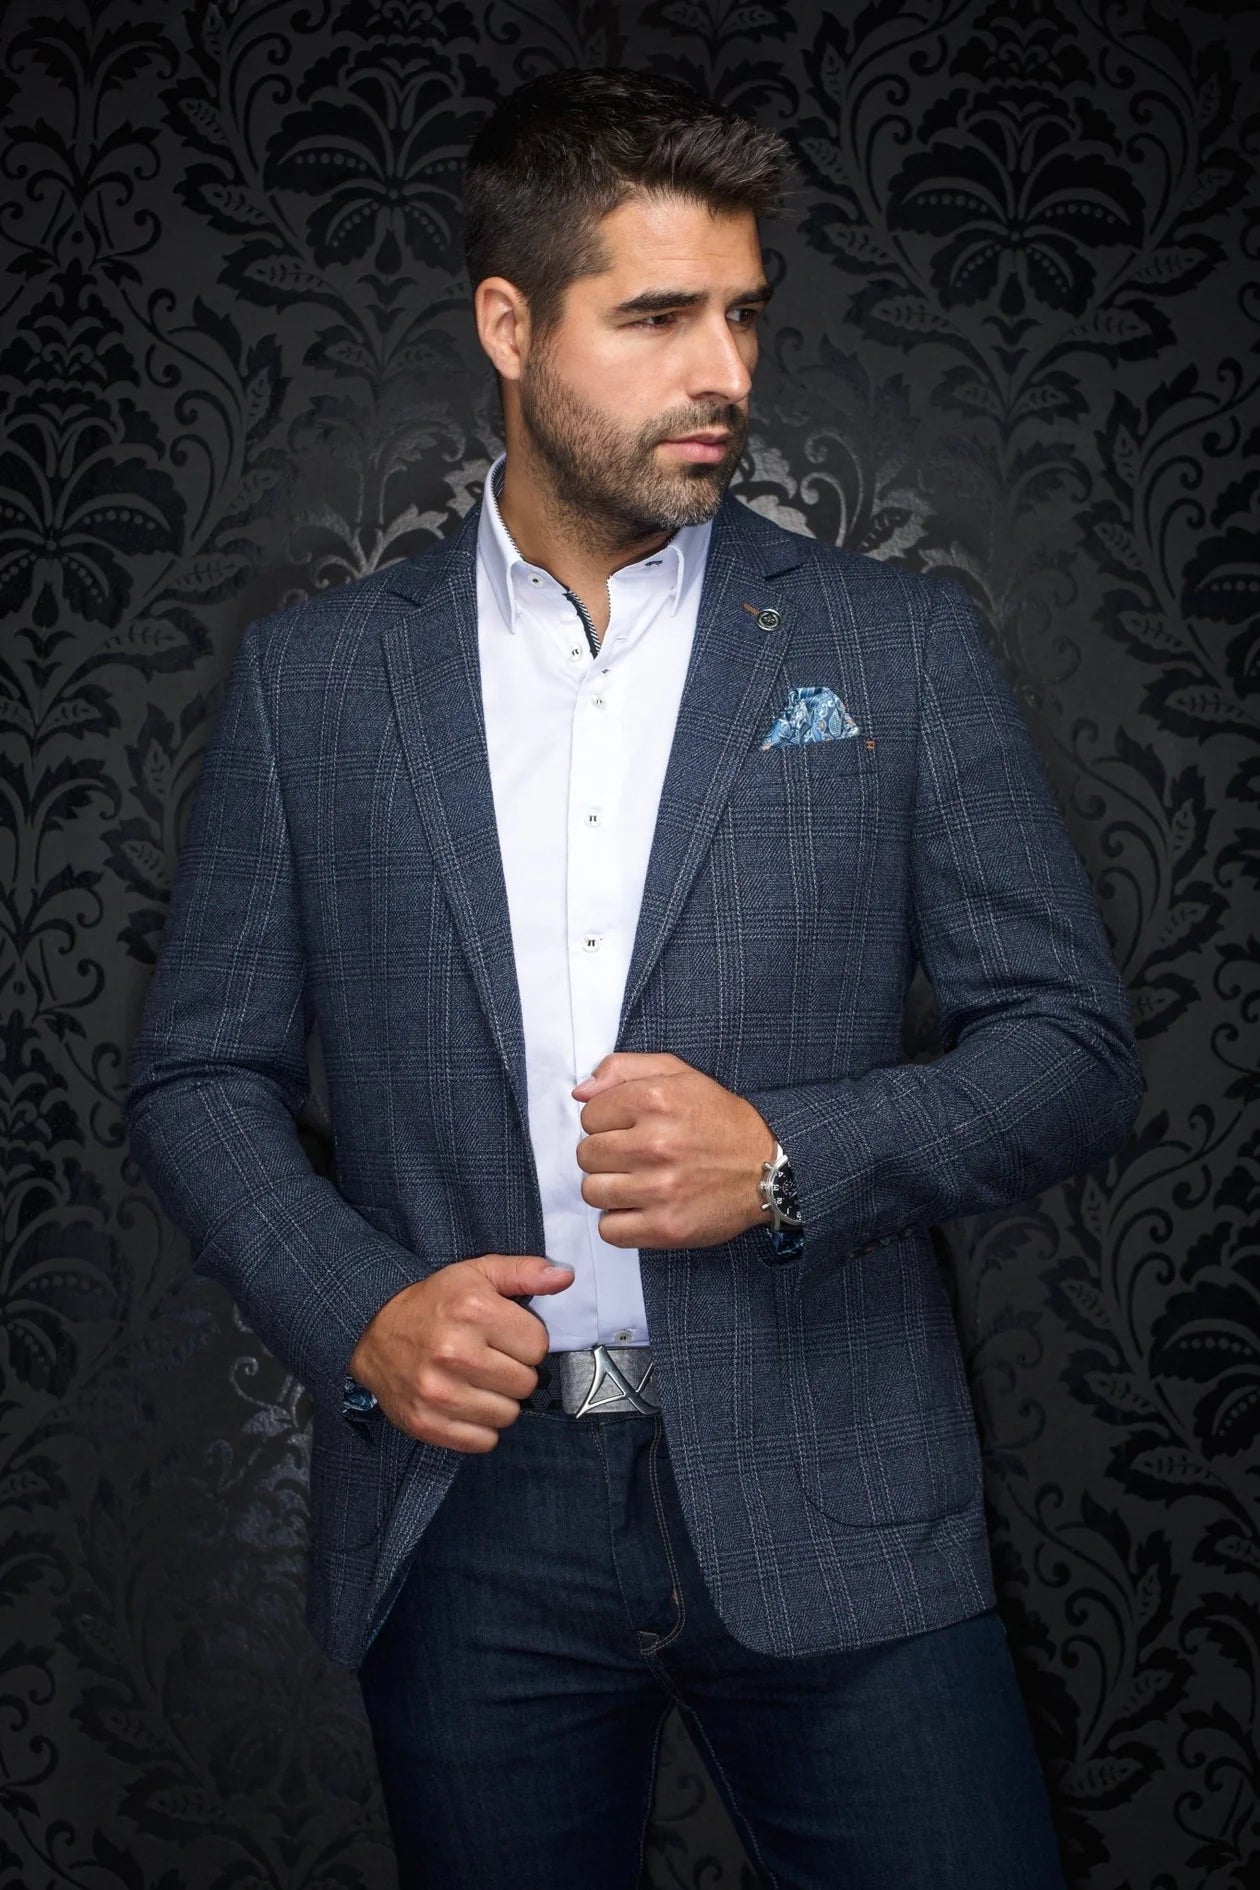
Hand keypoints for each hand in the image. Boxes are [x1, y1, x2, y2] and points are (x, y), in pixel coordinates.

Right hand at [346, 1254, 574, 1450]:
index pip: (538, 1346)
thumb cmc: (434, 1302)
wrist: (372, 1331)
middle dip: (514, 1372)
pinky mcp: (425, 1423)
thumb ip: (524, 1271)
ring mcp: (438, 1392)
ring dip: (499, 1401)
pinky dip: (480, 1428)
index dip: (526, 1341)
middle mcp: (455, 1353)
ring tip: (478, 1381)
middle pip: (526, 1383)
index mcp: (474, 1311)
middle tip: (491, 1360)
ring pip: (508, 1415)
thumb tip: (565, 1276)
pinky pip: (483, 1441)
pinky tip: (466, 1404)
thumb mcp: (477, 1273)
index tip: (505, 1336)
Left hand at [571, 1051, 776, 1248]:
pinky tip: (640, 1207)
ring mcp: (659, 1189)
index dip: (606, 1121)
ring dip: (609, 1188)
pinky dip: (619, 1221)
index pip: (589, 1115)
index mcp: (654, 1098)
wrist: (768, 1167)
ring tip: (636, 1181)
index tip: (629, 1127)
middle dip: (605, 1154)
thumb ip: (623, 1069)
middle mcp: (654, 1143)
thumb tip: (580, 1092)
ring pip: (592, 1191)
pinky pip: (609, 1230)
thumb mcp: (678, 1073)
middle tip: (634, 1155)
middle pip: (586, 1154)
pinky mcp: (665, 1227)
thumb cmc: (718, 1119)